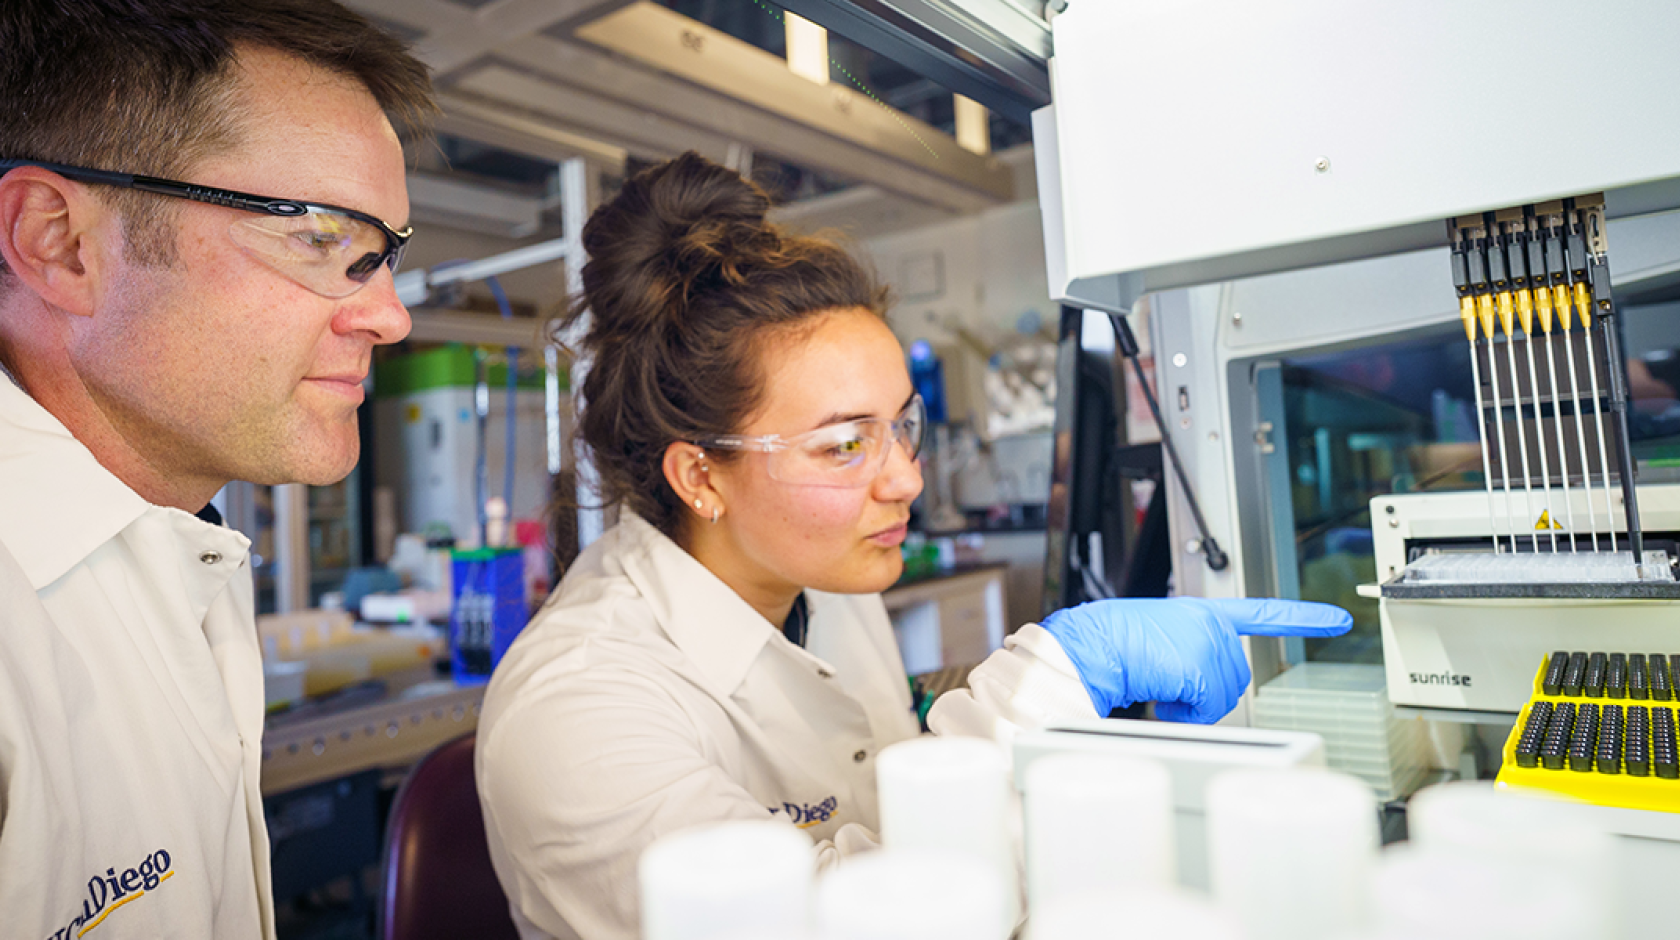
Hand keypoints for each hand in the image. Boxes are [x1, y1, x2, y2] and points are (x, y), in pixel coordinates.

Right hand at [1040, 598, 1351, 723]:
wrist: (1090, 646)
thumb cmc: (1114, 648)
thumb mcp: (1163, 643)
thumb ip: (1195, 657)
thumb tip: (1204, 698)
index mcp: (1202, 612)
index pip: (1263, 612)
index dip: (1304, 617)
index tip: (1340, 618)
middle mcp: (1211, 622)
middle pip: (1236, 677)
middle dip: (1206, 694)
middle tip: (1170, 688)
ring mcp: (1208, 640)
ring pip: (1223, 695)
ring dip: (1192, 705)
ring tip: (1160, 689)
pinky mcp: (1200, 661)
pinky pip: (1207, 706)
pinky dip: (1184, 711)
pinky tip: (1161, 696)